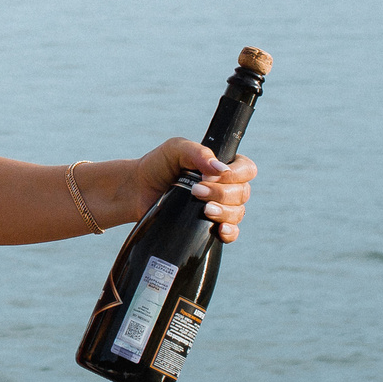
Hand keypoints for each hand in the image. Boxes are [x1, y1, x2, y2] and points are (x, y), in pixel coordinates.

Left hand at [137, 136, 256, 240]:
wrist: (136, 190)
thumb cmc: (157, 165)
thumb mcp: (175, 149)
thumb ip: (197, 152)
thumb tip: (220, 169)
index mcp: (220, 167)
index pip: (246, 169)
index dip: (235, 174)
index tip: (210, 176)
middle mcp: (224, 187)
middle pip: (242, 193)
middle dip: (221, 193)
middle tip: (196, 191)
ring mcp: (218, 207)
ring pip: (238, 212)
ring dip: (224, 211)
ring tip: (203, 208)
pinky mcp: (208, 226)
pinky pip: (231, 232)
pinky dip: (230, 232)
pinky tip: (220, 230)